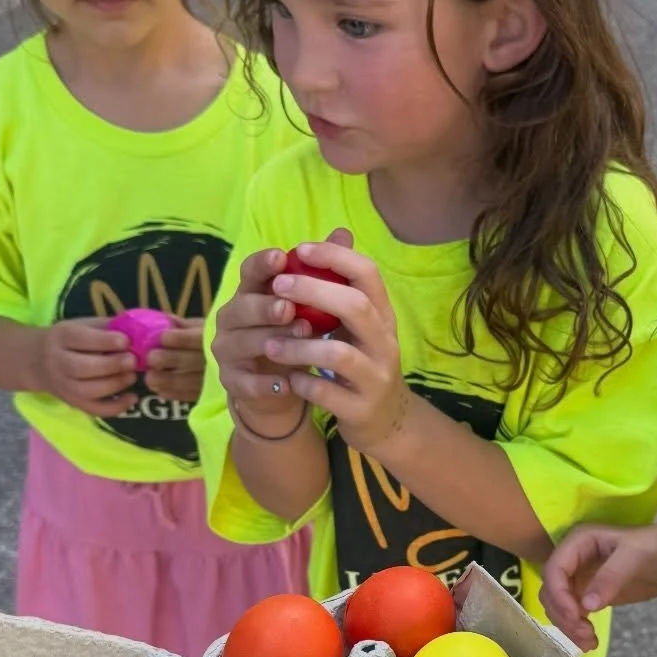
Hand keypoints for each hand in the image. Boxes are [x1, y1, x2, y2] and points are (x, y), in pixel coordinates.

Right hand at [36, 319, 137, 416]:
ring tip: (132, 375)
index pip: (80, 339)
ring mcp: (65, 386)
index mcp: (62, 337)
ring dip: (115, 385)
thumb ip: (107, 327)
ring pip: (88, 391)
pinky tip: (132, 398)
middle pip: (82, 368)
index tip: (125, 341)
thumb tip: (136, 330)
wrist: (40, 361)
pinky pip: (94, 410)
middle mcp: (59, 363)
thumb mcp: (84, 325)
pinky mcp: (74, 403)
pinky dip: (115, 407)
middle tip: (132, 361)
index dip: (104, 341)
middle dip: (110, 365)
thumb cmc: (71, 340)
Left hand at [144, 318, 205, 405]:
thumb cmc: (210, 338)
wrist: (229, 358)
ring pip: (188, 381)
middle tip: (151, 357)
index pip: (197, 339)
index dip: (180, 338)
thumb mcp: (202, 327)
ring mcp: (210, 380)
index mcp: (212, 339)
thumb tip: (163, 320)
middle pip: (190, 361)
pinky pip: (188, 395)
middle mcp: (213, 360)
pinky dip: (172, 393)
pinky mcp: (205, 393)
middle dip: (168, 360)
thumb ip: (183, 325)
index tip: (163, 337)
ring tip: (150, 377)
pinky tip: (160, 389)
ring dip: (166, 380)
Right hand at [211, 242, 326, 433]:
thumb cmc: (295, 334)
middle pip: (242, 306)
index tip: (281, 257)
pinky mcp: (233, 381)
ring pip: (242, 342)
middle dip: (266, 307)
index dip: (263, 264)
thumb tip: (344, 233)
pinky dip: (266, 383)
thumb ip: (323, 271)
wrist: (284, 385)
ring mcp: (229, 349)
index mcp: (252, 292)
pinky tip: (287, 384)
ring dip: (269, 341)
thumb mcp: (311, 304)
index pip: (250, 271)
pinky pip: (245, 381)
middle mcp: (233, 317)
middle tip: (289, 308)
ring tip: (295, 344)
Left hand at [262, 236, 410, 457]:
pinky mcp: (361, 409)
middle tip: (277, 288)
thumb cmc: (363, 364)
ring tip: (269, 346)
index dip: (334, 256)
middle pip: (355, 305)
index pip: (367, 273)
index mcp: (383, 316)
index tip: (299, 249)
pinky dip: (302, 383)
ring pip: (338, 353)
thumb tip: (336, 234)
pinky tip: (288, 379)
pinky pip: (327, 393)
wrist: (387, 422)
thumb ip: (344, 287)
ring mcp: (376, 378)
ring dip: (297, 346)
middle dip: (312, 291)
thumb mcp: (361, 326)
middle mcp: (385, 343)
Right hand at [542, 519, 656, 653]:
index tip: (577, 616)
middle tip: (585, 633)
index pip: (554, 570)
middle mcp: (574, 559)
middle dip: (563, 614)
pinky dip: (577, 629)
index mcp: (579, 542)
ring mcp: (581, 578)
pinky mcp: (591, 594)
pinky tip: (591, 640)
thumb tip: (587, 606)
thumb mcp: (634, 557)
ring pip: (559, 606)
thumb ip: (609, 578)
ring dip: (568, 626)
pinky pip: (574, 614)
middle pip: (551, 591)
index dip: (559, 595)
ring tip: (589, 641)